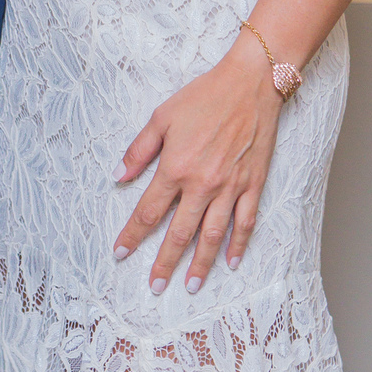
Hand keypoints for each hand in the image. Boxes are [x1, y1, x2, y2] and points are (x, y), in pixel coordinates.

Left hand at [112, 33, 282, 293]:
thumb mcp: (162, 116)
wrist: (250, 84)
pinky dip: (239, 245)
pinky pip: (245, 222)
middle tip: (155, 287)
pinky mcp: (253, 184)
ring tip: (190, 286)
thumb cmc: (204, 96)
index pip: (148, 211)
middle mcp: (202, 184)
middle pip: (179, 232)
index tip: (120, 254)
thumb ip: (139, 150)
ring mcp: (230, 187)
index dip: (132, 235)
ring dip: (200, 264)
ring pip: (212, 236)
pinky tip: (232, 263)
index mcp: (175, 167)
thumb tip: (118, 176)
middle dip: (165, 263)